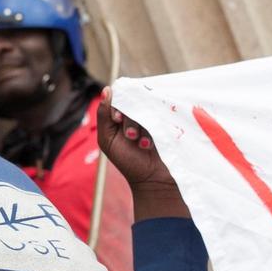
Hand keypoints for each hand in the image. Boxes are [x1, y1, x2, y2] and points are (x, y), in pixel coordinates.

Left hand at [98, 86, 188, 218]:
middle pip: (132, 101)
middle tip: (130, 136)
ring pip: (145, 108)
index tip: (116, 119)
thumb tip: (107, 89)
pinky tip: (148, 145)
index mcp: (124, 114)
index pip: (119, 96)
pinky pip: (160, 115)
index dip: (117, 104)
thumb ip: (103, 115)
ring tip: (141, 144)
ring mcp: (155, 117)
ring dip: (141, 126)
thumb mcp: (107, 139)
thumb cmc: (128, 161)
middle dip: (129, 119)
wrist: (153, 181)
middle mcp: (139, 113)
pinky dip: (152, 130)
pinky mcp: (168, 123)